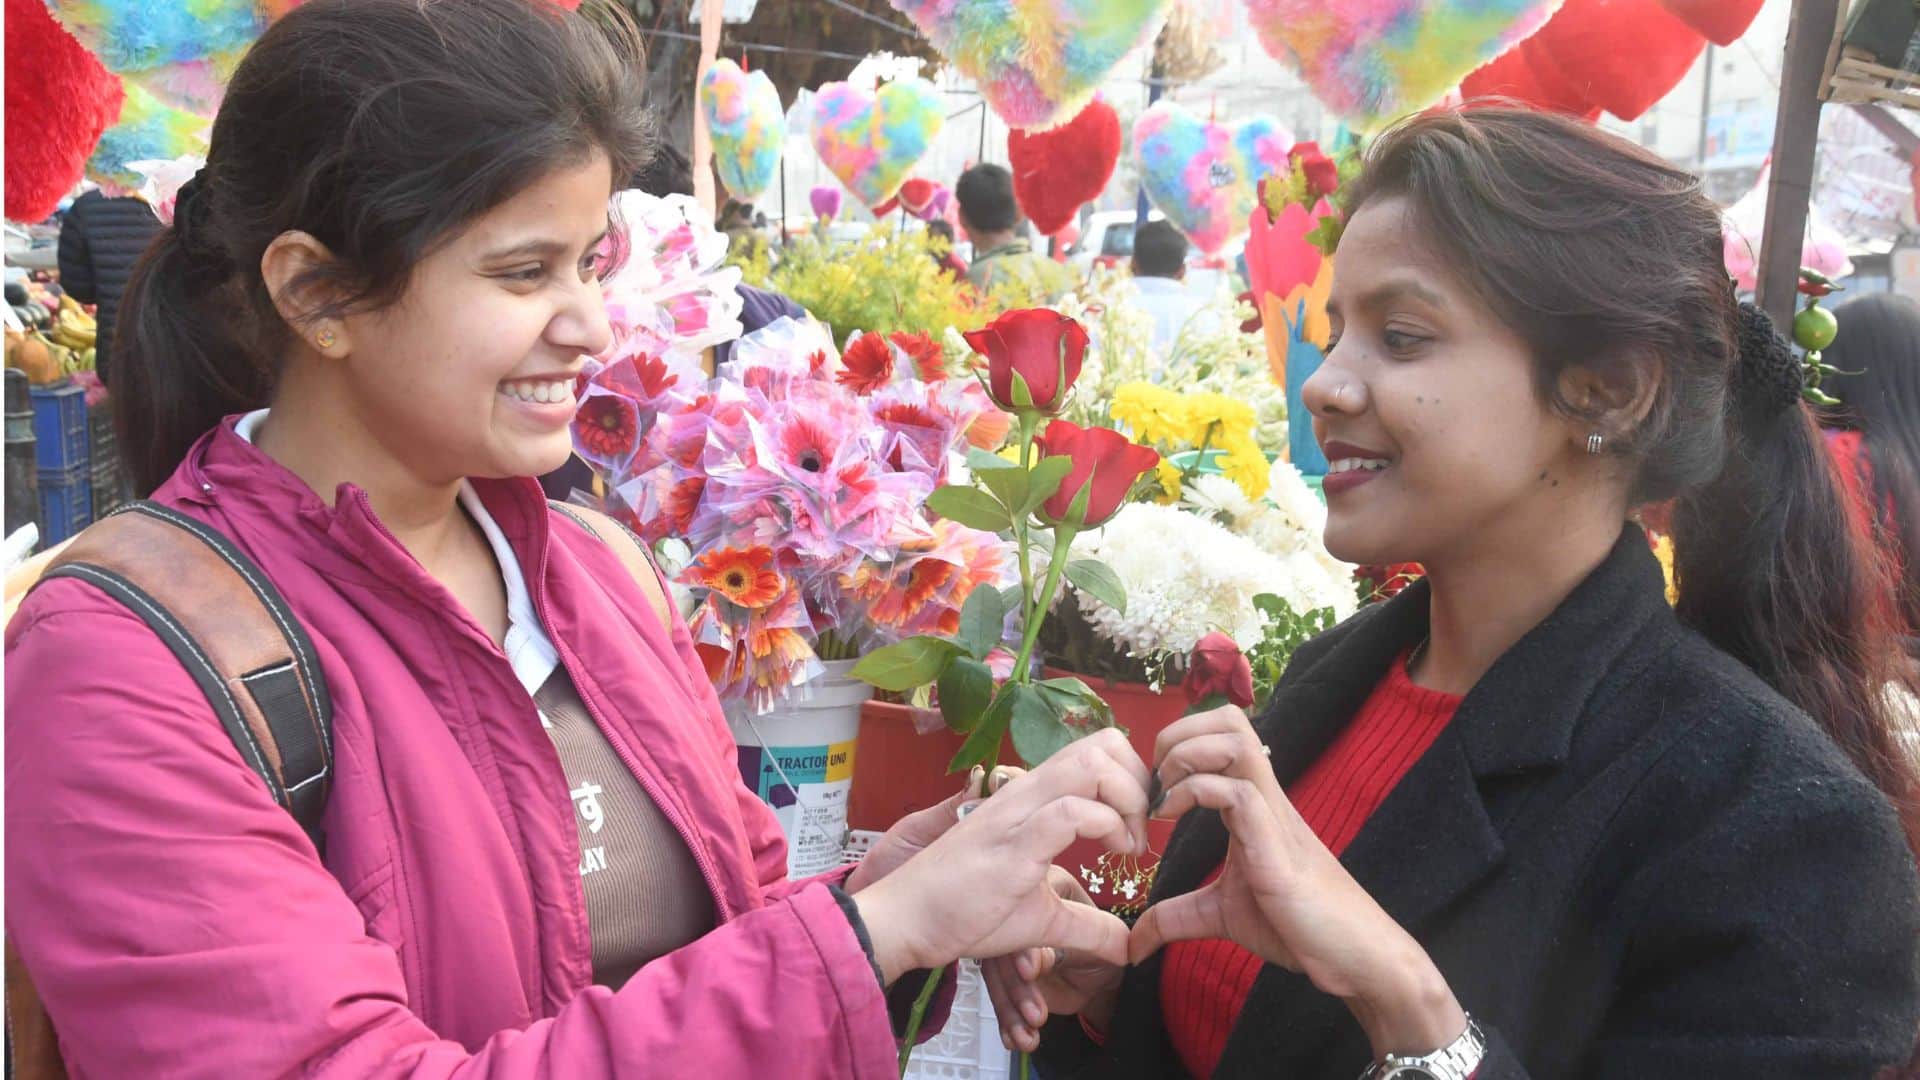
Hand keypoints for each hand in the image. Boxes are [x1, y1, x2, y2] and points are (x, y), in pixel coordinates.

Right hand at [854, 729, 1149, 984]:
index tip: (1136, 827)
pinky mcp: (1012, 842)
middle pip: (1102, 744)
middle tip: (1138, 833)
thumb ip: (1085, 925)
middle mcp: (1026, 792)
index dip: (1132, 780)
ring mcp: (1018, 812)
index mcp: (1032, 798)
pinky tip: (1110, 855)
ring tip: (1127, 844)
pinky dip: (1105, 826)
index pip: (1096, 751)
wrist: (907, 919)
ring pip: (1091, 764)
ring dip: (1127, 798)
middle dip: (1138, 782)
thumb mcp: (1040, 918)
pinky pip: (1070, 811)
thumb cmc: (964, 911)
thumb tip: (1126, 946)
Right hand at [981, 867, 1123, 1052]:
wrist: (1107, 977)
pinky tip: (1016, 1039)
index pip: (1024, 913)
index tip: (1029, 971)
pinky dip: (1008, 1022)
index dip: (1023, 946)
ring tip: (1029, 1034)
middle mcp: (1019, 915)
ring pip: (998, 977)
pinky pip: (1000, 998)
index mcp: (1045, 888)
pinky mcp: (1006, 976)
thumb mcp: (1105, 942)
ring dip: (1012, 1011)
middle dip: (1017, 987)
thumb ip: (1075, 943)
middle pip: (1003, 949)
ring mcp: (1009, 947)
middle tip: (1035, 1013)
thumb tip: (1039, 960)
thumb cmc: (1111, 948)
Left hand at [1129, 706, 1466, 1058]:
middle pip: (1229, 719)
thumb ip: (1176, 917)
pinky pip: (1238, 793)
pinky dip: (1196, 794)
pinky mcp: (1276, 846)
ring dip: (1187, 753)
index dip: (1179, 739)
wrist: (1350, 956)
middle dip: (1179, 732)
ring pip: (1236, 740)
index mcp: (1252, 803)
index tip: (1152, 783)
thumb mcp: (1220, 916)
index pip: (1221, 734)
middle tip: (1155, 776)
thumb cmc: (1295, 926)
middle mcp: (1264, 798)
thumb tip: (1135, 944)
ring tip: (1164, 793)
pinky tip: (1170, 821)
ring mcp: (1272, 816)